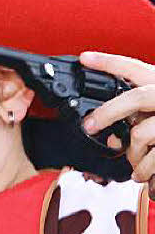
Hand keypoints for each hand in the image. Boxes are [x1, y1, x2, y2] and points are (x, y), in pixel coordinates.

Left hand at [79, 51, 154, 190]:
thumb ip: (140, 113)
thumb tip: (113, 136)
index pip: (136, 67)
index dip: (109, 62)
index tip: (85, 58)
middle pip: (136, 97)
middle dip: (108, 112)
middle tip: (89, 125)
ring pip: (142, 133)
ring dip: (132, 153)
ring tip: (133, 162)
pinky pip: (154, 158)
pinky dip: (144, 170)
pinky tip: (141, 175)